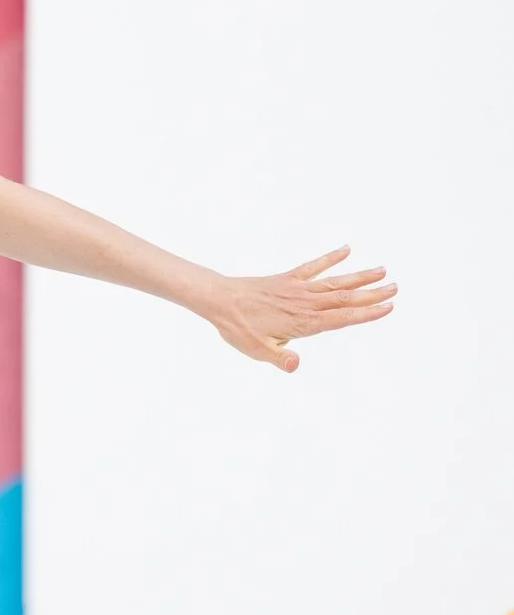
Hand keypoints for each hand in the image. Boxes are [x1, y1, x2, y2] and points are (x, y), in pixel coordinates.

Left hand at [202, 246, 395, 371]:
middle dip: (372, 294)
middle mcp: (304, 303)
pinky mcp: (287, 278)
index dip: (367, 314)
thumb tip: (296, 366)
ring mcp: (297, 288)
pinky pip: (313, 266)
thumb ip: (280, 359)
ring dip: (359, 276)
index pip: (341, 319)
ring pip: (335, 282)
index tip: (389, 307)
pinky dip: (330, 258)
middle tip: (396, 288)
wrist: (218, 300)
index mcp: (302, 323)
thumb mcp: (257, 350)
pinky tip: (346, 249)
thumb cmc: (238, 328)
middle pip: (345, 299)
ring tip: (382, 270)